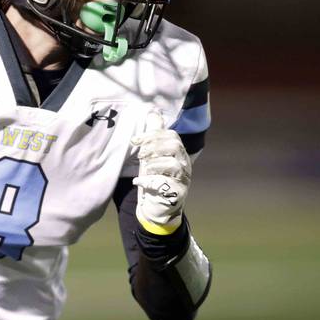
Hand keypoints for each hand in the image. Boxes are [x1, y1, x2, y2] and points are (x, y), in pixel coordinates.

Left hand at [131, 110, 191, 234]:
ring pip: (173, 165)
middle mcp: (185, 165)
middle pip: (175, 146)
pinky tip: (138, 182)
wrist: (157, 207)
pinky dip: (148, 182)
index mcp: (179, 153)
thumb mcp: (152, 156)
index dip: (152, 135)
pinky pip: (165, 184)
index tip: (134, 140)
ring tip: (143, 170)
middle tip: (140, 156)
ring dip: (153, 165)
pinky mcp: (178, 194)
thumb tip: (153, 113)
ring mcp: (184, 180)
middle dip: (153, 147)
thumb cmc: (155, 179)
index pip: (171, 135)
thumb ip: (154, 136)